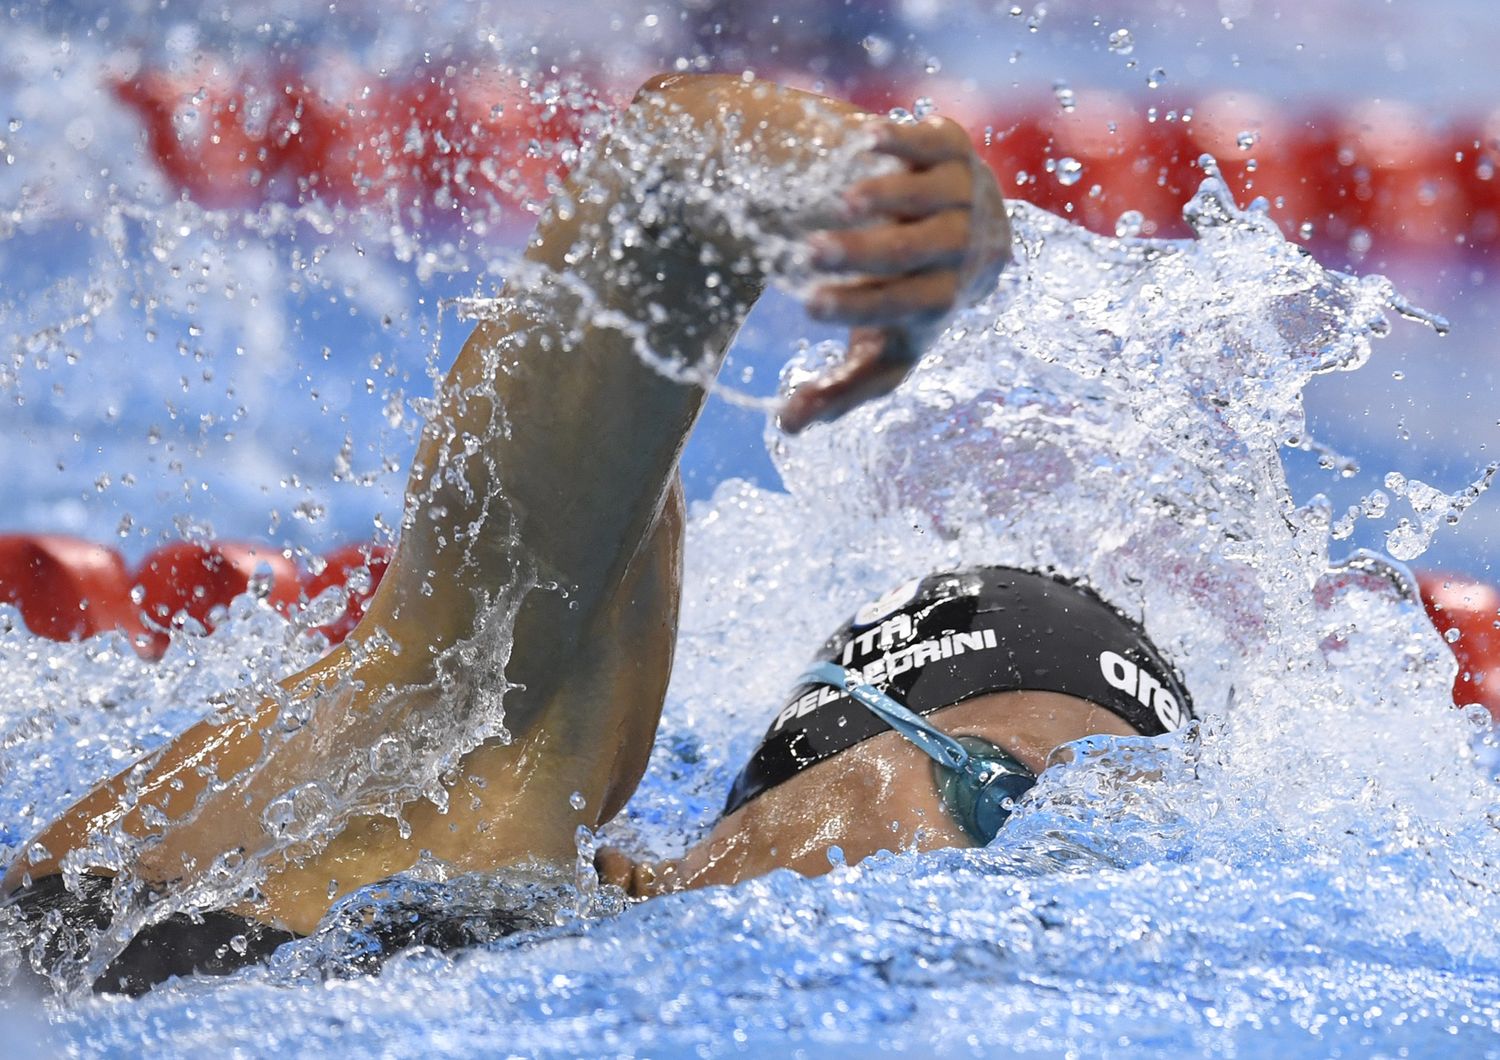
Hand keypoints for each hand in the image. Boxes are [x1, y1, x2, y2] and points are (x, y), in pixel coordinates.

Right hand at [778, 116, 1010, 433]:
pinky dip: (904, 140)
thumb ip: (837, 390)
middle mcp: (962, 249)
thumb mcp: (877, 351)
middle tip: (810, 253)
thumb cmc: (907, 302)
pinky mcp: (954, 148)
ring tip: (840, 203)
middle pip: (923, 253)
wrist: (970, 230)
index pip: (910, 308)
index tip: (808, 305)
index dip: (861, 307)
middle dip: (866, 256)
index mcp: (941, 303)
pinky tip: (865, 140)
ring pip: (934, 197)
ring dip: (889, 199)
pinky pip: (935, 142)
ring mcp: (965, 195)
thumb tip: (785, 426)